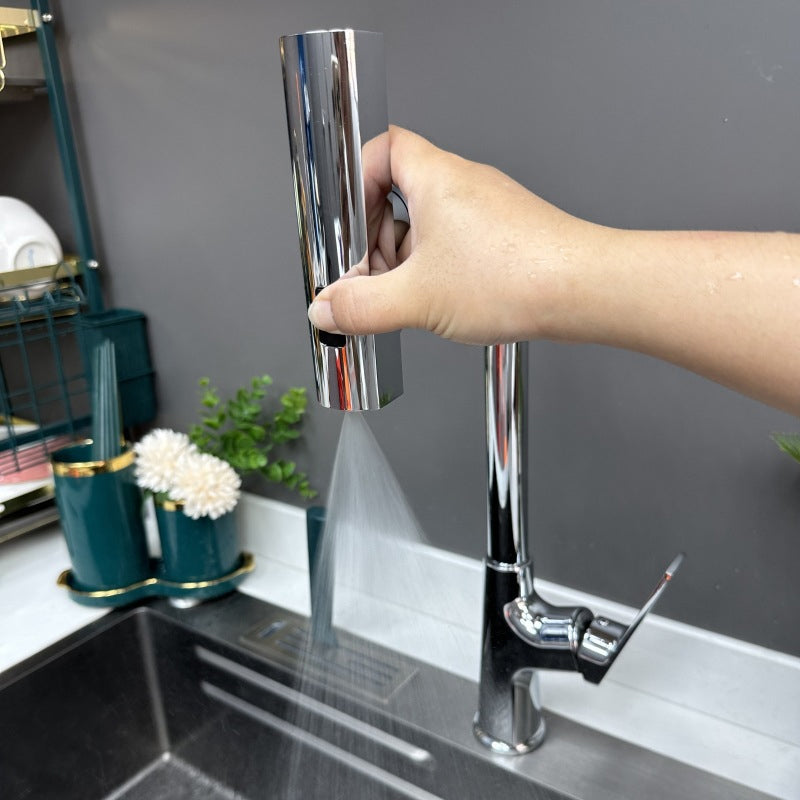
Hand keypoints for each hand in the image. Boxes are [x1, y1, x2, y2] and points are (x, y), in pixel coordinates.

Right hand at [308, 126, 603, 344]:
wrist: (583, 291)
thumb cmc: (517, 275)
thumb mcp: (417, 298)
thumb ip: (361, 306)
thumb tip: (327, 310)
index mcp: (435, 177)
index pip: (381, 148)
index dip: (356, 180)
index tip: (347, 220)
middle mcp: (462, 184)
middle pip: (398, 194)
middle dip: (375, 238)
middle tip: (370, 274)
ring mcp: (486, 210)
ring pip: (426, 224)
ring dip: (405, 260)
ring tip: (406, 296)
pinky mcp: (504, 235)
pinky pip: (454, 242)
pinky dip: (436, 268)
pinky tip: (439, 301)